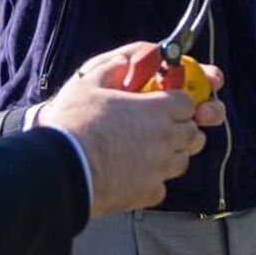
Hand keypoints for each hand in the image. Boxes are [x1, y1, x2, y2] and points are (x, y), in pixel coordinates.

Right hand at [39, 42, 226, 216]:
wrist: (62, 168)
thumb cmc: (74, 122)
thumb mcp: (88, 82)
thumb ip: (112, 66)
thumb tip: (124, 61)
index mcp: (157, 110)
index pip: (188, 103)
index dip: (179, 101)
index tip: (168, 102)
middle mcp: (166, 140)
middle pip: (193, 133)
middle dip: (183, 127)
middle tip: (163, 126)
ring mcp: (159, 170)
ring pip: (182, 161)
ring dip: (172, 154)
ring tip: (149, 150)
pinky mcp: (147, 193)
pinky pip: (161, 186)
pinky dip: (153, 180)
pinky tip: (135, 173)